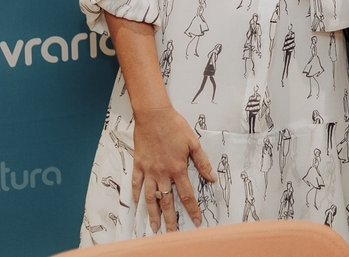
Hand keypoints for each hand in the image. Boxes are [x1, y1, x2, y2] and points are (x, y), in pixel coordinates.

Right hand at [131, 104, 215, 232]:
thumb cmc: (174, 126)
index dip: (192, 210)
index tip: (196, 221)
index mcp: (178, 168)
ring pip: (150, 197)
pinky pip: (136, 183)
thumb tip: (212, 178)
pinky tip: (137, 204)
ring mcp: (149, 170)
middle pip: (167, 201)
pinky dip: (136, 195)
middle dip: (170, 219)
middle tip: (172, 233)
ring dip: (153, 213)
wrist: (154, 115)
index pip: (187, 195)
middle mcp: (162, 173)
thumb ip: (202, 162)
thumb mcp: (193, 142)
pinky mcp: (139, 164)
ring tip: (154, 226)